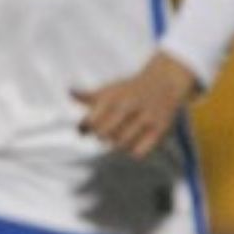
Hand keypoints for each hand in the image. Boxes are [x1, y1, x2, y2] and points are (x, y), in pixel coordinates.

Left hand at [71, 52, 200, 157]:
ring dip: (115, 144)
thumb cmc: (130, 89)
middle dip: (100, 136)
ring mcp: (144, 118)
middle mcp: (128, 106)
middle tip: (103, 133)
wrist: (164, 81)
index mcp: (113, 96)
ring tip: (117, 136)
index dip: (85, 128)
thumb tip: (70, 92)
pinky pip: (139, 152)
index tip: (85, 128)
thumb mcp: (109, 89)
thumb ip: (87, 95)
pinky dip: (132, 151)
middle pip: (104, 134)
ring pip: (120, 144)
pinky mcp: (159, 130)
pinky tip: (132, 143)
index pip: (91, 121)